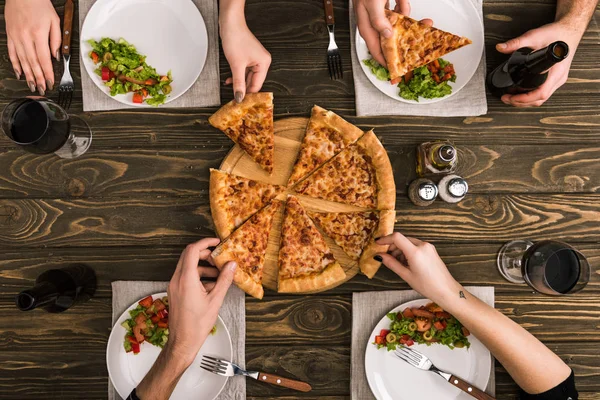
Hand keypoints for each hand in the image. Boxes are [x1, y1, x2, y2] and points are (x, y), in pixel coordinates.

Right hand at [5, 0, 60, 94]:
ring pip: (22, 60)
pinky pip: (12, 53)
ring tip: (32, 85)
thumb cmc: (39, 5)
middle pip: (33, 63)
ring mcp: (16, 36)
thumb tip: (56, 56)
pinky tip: (20, 73)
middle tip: (41, 89)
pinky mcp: (10, 35)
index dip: (48, 73)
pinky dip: (16, 64)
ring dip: (28, 75)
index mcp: (38, 34)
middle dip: (38, 78)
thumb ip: (57, 40)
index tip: (51, 83)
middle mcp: (26, 37)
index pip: (44, 59)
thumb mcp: (55, 21)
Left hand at [167, 238, 236, 363]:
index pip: (192, 250)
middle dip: (205, 253)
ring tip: (219, 274)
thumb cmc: (197, 324)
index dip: (205, 242)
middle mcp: (176, 279)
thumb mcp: (215, 300)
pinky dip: (198, 275)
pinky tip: (211, 285)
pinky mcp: (175, 291)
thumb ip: (224, 280)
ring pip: (187, 266)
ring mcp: (174, 285)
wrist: (182, 342)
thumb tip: (232, 265)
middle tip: (219, 258)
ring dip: (203, 265)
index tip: (217, 242)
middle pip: (189, 255)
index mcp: (186, 279)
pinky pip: (186, 276)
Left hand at [220, 18, 270, 102]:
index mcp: (264, 63)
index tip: (240, 101)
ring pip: (247, 77)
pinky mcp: (248, 57)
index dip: (248, 94)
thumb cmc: (236, 39)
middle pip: (253, 81)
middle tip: (234, 97)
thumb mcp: (236, 65)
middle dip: (243, 88)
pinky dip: (237, 75)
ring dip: (238, 82)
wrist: (230, 24)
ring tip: (230, 88)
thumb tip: (239, 97)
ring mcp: (255, 59)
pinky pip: (244, 70)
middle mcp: (262, 62)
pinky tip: (230, 80)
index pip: (257, 85)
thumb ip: (238, 83)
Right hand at [354, 0, 431, 66]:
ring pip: (398, 23)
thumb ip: (378, 20)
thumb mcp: (371, 3)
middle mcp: (374, 20)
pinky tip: (404, 4)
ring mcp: (382, 10)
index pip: (375, 48)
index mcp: (367, 24)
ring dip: (410, 23)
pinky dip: (405, 7)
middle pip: (390, 37)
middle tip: (418, 46)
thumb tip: (386, 35)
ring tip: (425, 24)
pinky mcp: (388, 1)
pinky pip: (400, 8)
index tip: (395, 70)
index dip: (384, 60)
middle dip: (405, 41)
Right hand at [375, 232, 459, 303]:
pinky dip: (408, 251)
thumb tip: (379, 256)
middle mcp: (423, 245)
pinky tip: (406, 262)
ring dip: (400, 249)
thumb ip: (392, 263)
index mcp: (416, 252)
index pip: (397, 237)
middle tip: (386, 258)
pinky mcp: (431, 249)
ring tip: (397, 263)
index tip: (377, 243)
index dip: (385, 239)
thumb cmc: (427, 286)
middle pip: (402, 239)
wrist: (446, 290)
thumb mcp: (406, 275)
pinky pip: (415, 246)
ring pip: (408, 242)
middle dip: (392, 246)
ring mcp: (428, 247)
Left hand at [496, 20, 583, 106]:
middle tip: (506, 98)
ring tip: (510, 97)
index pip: (541, 93)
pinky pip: (543, 92)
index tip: (511, 97)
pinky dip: (531, 95)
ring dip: (525, 101)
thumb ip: (517, 43)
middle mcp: (558, 78)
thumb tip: (501, 47)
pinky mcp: (555, 79)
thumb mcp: (534, 36)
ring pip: (541, 98)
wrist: (568, 31)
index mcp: (556, 71)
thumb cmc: (557, 34)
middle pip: (540, 99)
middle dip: (521, 102)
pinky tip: (520, 92)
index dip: (525, 99)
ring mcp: (557, 79)